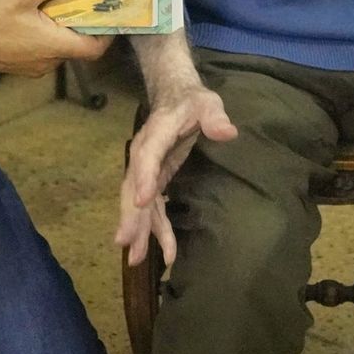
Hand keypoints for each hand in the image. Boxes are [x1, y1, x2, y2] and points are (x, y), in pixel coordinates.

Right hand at [0, 0, 111, 75]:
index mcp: (56, 45)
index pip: (95, 48)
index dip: (108, 31)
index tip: (110, 10)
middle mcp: (51, 61)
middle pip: (79, 44)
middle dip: (84, 21)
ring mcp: (37, 66)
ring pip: (62, 46)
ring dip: (65, 26)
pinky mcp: (24, 64)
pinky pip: (46, 49)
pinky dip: (50, 32)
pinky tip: (40, 13)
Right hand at [115, 83, 236, 266]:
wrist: (176, 95)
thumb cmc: (193, 101)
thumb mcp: (207, 103)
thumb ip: (215, 116)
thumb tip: (227, 131)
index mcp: (157, 132)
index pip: (148, 156)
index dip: (144, 178)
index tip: (142, 201)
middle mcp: (145, 152)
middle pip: (134, 185)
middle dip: (131, 215)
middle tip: (127, 244)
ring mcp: (147, 167)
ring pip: (138, 201)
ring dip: (138, 228)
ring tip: (136, 258)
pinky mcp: (153, 177)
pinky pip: (150, 205)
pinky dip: (152, 226)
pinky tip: (159, 249)